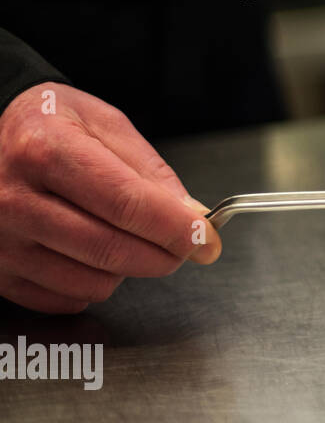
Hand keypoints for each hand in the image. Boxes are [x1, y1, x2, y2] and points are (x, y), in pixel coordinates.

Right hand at [0, 83, 219, 312]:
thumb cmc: (46, 125)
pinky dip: (92, 282)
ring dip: (127, 268)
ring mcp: (1, 241)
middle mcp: (15, 200)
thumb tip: (191, 216)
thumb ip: (151, 171)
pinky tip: (88, 251)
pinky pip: (66, 299)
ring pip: (93, 283)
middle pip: (112, 250)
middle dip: (164, 254)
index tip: (207, 239)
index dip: (177, 228)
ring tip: (122, 235)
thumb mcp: (103, 122)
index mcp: (46, 151)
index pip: (128, 205)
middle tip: (182, 244)